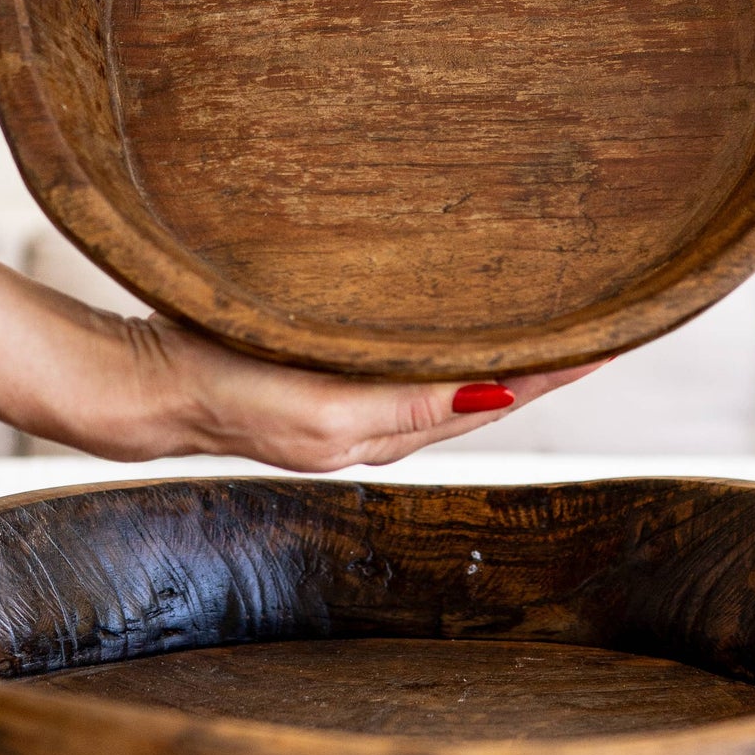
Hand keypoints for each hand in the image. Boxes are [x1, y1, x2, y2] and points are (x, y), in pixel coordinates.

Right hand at [53, 296, 596, 472]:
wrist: (140, 387)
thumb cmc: (220, 389)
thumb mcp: (320, 402)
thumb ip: (401, 401)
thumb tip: (491, 396)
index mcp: (382, 428)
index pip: (492, 395)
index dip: (554, 372)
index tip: (614, 342)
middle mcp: (375, 423)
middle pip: (482, 394)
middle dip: (543, 366)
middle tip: (607, 327)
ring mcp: (350, 406)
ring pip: (449, 384)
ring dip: (501, 361)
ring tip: (553, 329)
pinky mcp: (325, 387)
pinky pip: (409, 374)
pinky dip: (450, 359)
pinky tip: (457, 331)